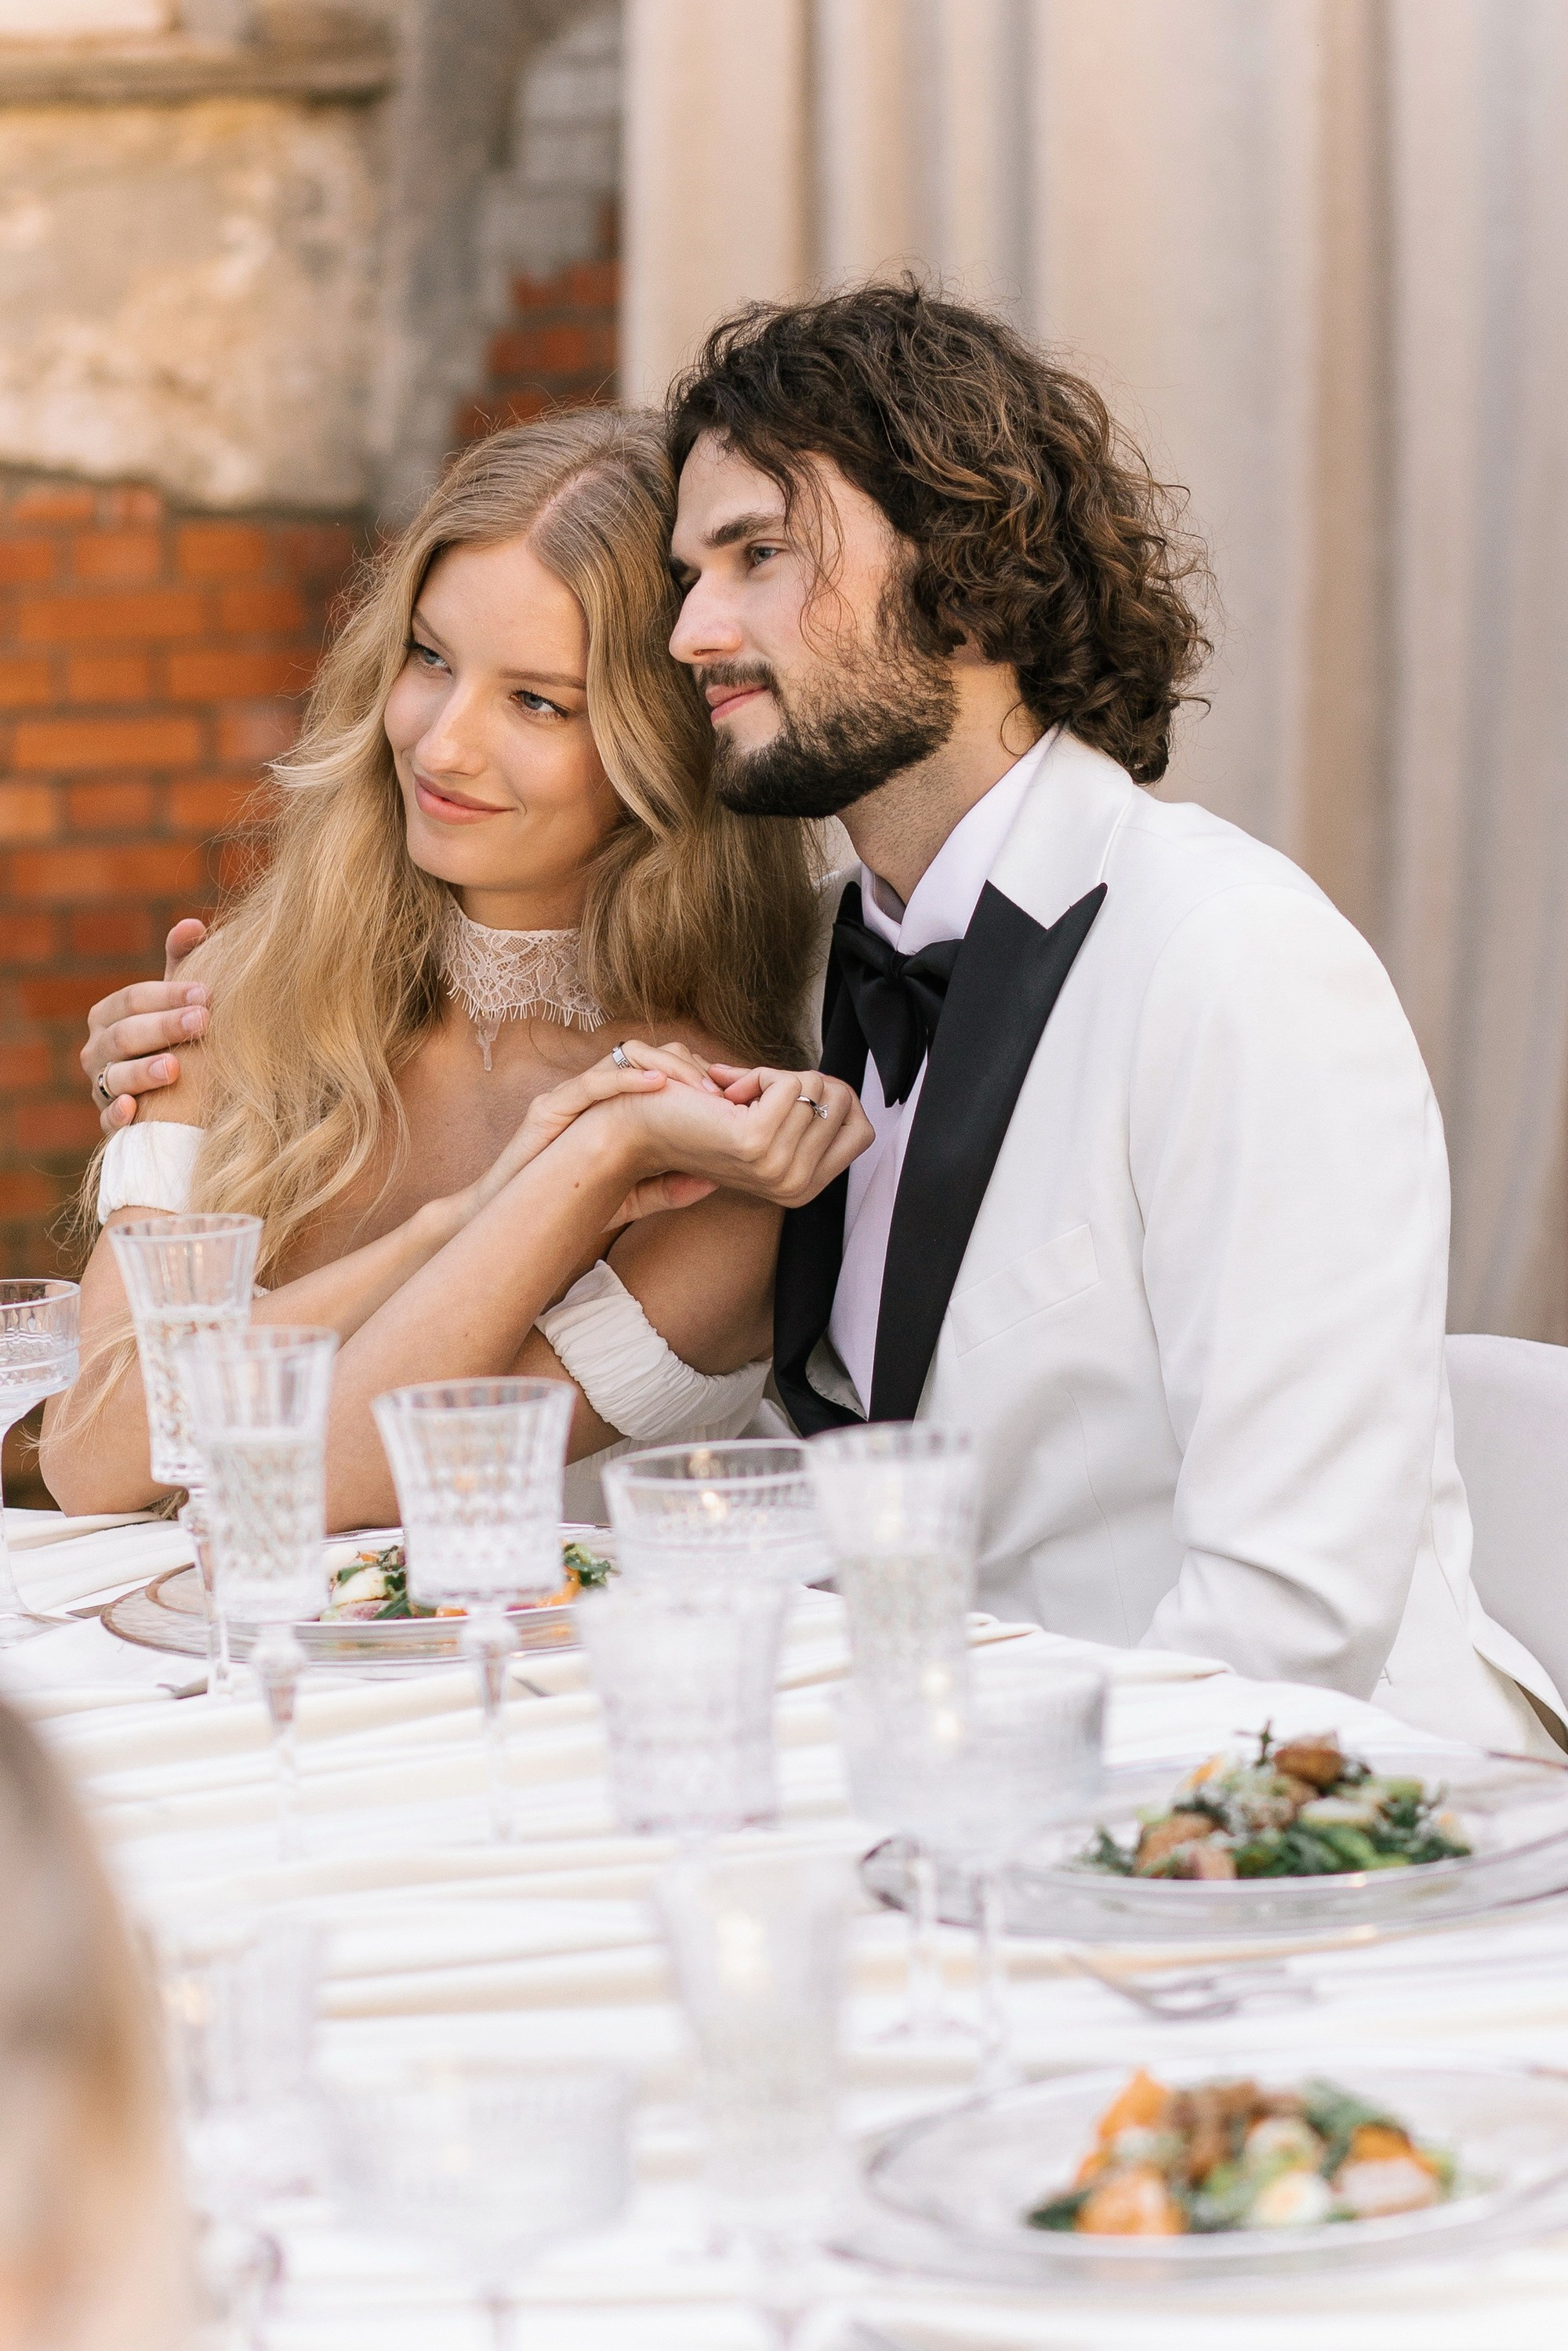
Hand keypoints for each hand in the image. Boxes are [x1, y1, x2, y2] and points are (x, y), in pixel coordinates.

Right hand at [81, 919, 209, 1134]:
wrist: (176, 1096)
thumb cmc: (177, 1037)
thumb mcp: (178, 1000)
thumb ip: (182, 963)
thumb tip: (193, 924)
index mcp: (109, 1015)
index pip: (132, 999)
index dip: (167, 994)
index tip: (207, 993)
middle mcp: (98, 1050)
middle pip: (124, 1035)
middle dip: (163, 1027)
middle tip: (202, 1021)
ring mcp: (101, 1088)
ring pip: (115, 1077)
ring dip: (143, 1072)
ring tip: (175, 1067)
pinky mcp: (112, 1124)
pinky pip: (108, 1122)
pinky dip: (118, 1115)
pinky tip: (134, 1110)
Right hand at [458, 1040, 721, 1226]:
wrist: (508, 1225)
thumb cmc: (565, 1207)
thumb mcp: (629, 1199)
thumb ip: (667, 1188)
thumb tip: (715, 1180)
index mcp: (615, 1109)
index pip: (663, 1074)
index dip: (699, 1079)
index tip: (733, 1100)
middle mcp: (594, 1095)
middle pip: (650, 1057)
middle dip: (691, 1068)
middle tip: (725, 1092)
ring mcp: (569, 1097)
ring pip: (625, 1059)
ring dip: (668, 1068)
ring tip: (701, 1088)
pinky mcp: (547, 1108)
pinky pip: (591, 1082)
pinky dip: (626, 1079)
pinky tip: (657, 1085)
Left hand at [588, 1060, 871, 1210]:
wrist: (642, 1125)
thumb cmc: (700, 1119)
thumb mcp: (767, 1127)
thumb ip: (806, 1120)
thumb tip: (830, 1090)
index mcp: (804, 1188)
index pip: (862, 1128)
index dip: (828, 1099)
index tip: (781, 1101)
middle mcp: (796, 1186)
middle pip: (841, 1102)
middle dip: (799, 1083)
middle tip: (750, 1098)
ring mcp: (779, 1168)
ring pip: (816, 1087)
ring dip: (773, 1078)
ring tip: (732, 1100)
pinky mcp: (756, 1142)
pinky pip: (791, 1083)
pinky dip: (759, 1075)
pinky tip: (726, 1096)